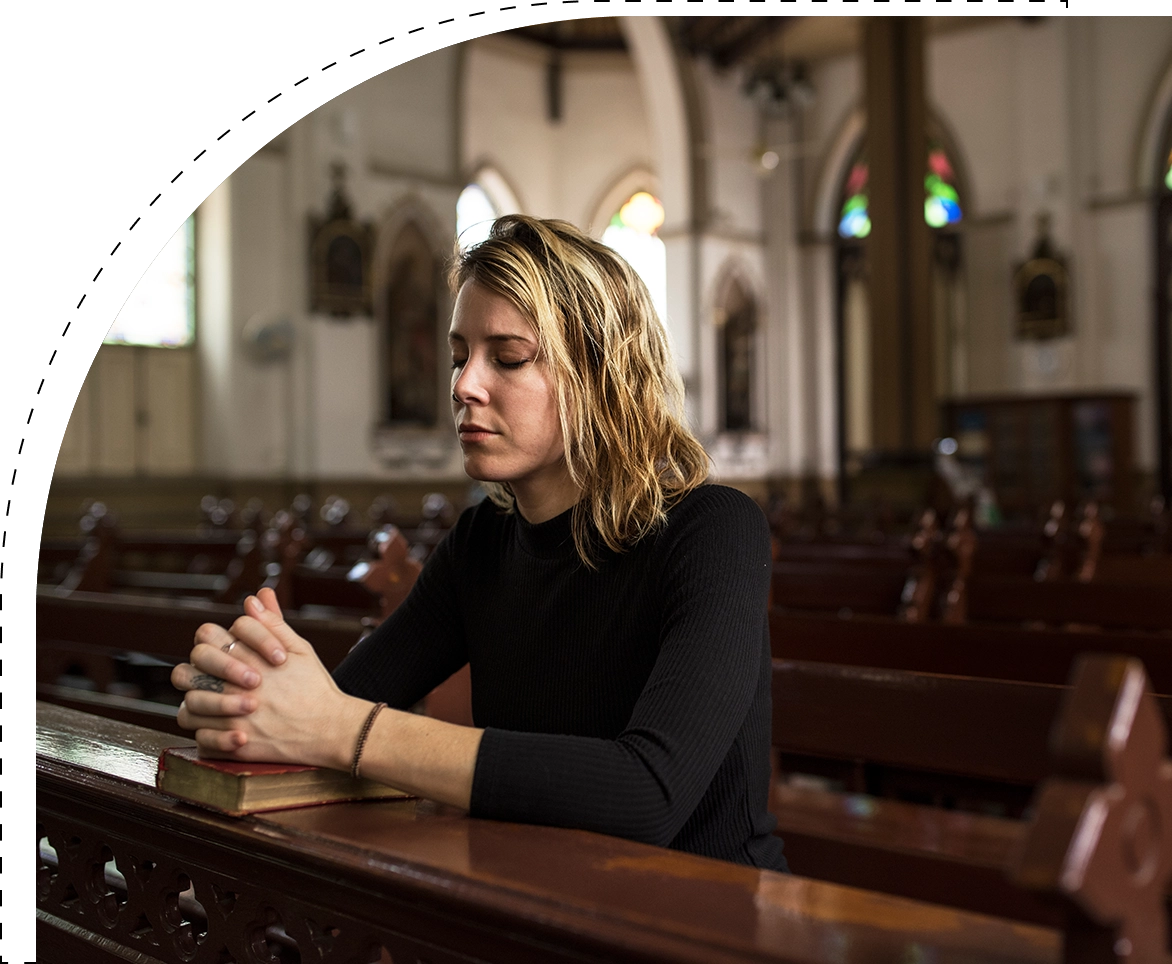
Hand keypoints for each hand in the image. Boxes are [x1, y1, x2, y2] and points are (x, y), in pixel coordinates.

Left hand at [173, 588, 366, 765]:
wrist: (330, 728)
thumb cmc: (314, 687)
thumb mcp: (300, 648)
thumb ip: (273, 623)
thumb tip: (255, 598)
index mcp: (248, 659)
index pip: (208, 634)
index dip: (218, 639)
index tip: (235, 648)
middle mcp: (235, 687)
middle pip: (188, 670)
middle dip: (198, 668)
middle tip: (216, 674)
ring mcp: (232, 717)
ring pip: (189, 705)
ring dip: (198, 700)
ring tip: (216, 700)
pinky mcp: (234, 746)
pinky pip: (200, 738)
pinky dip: (206, 731)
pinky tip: (224, 725)